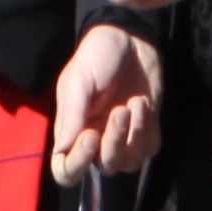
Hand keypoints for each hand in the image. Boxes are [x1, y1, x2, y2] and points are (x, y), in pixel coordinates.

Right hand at [50, 23, 163, 182]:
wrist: (130, 39)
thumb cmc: (97, 58)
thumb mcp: (78, 81)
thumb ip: (71, 116)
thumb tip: (62, 150)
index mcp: (72, 131)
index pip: (66, 170)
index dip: (77, 164)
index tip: (90, 137)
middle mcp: (96, 141)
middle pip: (104, 167)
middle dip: (114, 141)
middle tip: (120, 109)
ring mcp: (123, 138)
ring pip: (129, 163)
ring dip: (134, 134)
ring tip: (135, 102)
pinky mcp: (146, 131)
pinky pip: (149, 148)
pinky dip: (148, 128)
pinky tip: (143, 103)